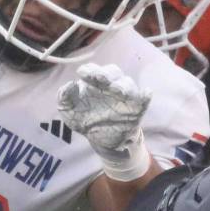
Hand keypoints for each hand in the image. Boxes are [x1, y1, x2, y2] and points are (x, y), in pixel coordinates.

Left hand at [58, 63, 152, 180]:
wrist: (99, 141)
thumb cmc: (84, 120)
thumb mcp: (68, 111)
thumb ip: (64, 97)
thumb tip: (70, 84)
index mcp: (94, 82)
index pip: (94, 70)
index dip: (89, 70)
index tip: (82, 73)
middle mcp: (110, 85)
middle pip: (113, 72)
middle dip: (107, 74)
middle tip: (100, 78)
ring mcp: (124, 96)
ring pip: (127, 84)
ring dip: (123, 85)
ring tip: (118, 90)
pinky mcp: (136, 108)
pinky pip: (143, 99)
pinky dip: (145, 95)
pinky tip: (145, 93)